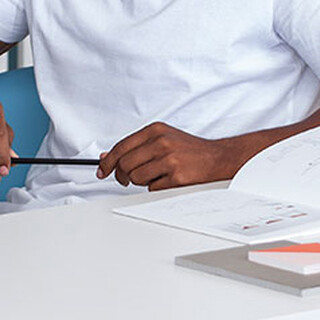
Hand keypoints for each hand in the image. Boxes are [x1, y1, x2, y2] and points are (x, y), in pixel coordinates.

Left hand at [98, 122, 241, 190]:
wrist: (218, 158)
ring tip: (155, 176)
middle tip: (125, 179)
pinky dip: (156, 188)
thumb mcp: (162, 139)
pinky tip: (168, 180)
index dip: (108, 161)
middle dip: (122, 175)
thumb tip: (106, 156)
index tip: (102, 170)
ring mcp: (169, 160)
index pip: (121, 147)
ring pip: (136, 178)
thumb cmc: (189, 150)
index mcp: (156, 130)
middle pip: (125, 164)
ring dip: (141, 181)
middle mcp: (161, 142)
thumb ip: (135, 146)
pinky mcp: (177, 177)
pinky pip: (152, 188)